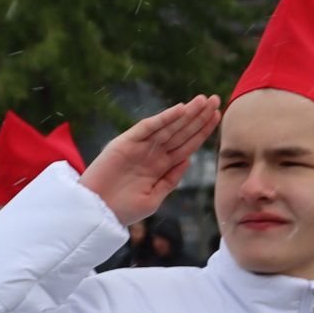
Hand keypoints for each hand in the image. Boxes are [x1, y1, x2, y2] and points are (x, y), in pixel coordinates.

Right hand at [80, 95, 221, 225]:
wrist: (96, 213)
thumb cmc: (123, 210)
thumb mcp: (154, 198)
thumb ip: (171, 179)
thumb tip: (188, 159)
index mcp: (161, 166)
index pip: (186, 144)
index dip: (202, 131)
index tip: (217, 116)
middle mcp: (153, 153)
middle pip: (181, 132)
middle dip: (199, 116)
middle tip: (216, 99)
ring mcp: (140, 147)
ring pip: (168, 126)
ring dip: (186, 113)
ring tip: (203, 101)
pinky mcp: (125, 143)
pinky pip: (148, 127)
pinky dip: (164, 118)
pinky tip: (180, 109)